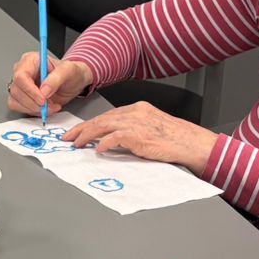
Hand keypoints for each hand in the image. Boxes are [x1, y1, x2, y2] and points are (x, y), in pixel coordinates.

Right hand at [7, 53, 92, 116]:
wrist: (74, 82)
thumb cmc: (71, 73)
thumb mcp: (69, 71)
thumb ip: (56, 79)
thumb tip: (43, 91)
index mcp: (30, 60)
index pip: (20, 76)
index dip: (30, 90)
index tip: (43, 100)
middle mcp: (22, 72)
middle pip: (16, 90)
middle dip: (33, 103)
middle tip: (49, 106)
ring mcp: (20, 85)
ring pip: (15, 101)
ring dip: (33, 109)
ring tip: (50, 107)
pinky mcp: (21, 97)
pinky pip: (18, 107)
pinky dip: (31, 111)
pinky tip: (44, 109)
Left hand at [65, 102, 215, 170]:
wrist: (190, 141)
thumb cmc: (172, 138)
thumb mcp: (149, 128)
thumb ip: (131, 131)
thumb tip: (110, 141)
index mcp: (137, 109)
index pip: (107, 115)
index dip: (90, 123)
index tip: (78, 131)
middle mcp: (135, 112)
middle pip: (101, 119)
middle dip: (82, 129)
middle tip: (68, 137)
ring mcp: (137, 122)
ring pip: (104, 125)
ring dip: (87, 135)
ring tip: (77, 143)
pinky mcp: (140, 135)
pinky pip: (117, 137)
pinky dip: (105, 143)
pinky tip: (98, 149)